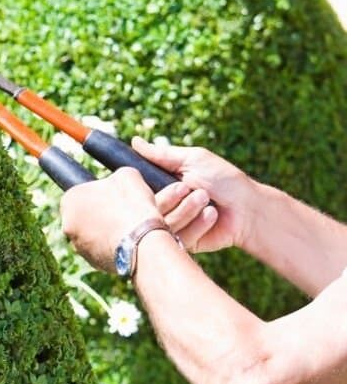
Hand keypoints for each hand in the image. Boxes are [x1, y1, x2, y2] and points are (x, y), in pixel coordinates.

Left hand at [60, 167, 161, 272]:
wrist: (143, 241)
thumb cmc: (133, 204)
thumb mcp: (127, 176)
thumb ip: (115, 177)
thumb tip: (117, 182)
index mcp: (69, 200)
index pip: (79, 195)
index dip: (96, 195)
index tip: (111, 198)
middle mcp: (67, 225)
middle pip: (83, 216)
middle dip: (98, 215)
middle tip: (120, 213)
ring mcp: (78, 246)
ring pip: (91, 235)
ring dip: (105, 232)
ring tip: (127, 228)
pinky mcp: (92, 263)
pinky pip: (101, 251)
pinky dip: (112, 247)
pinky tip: (128, 242)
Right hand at [132, 137, 257, 252]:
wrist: (249, 209)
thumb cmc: (224, 180)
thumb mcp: (192, 159)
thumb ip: (161, 154)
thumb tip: (134, 141)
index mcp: (163, 185)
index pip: (138, 188)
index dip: (142, 185)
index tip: (153, 180)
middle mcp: (165, 205)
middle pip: (145, 206)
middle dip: (170, 196)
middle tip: (188, 189)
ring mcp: (173, 224)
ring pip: (161, 221)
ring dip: (186, 209)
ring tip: (206, 201)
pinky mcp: (184, 242)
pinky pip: (177, 236)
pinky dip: (196, 223)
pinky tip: (211, 215)